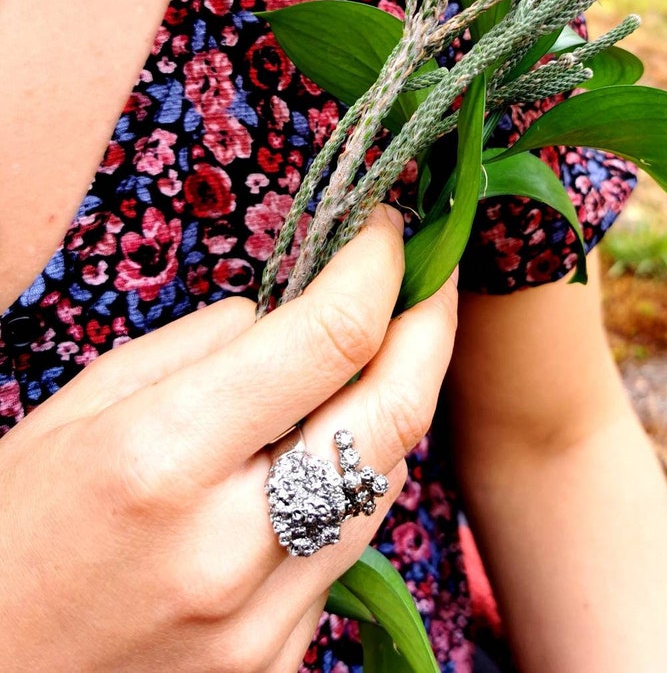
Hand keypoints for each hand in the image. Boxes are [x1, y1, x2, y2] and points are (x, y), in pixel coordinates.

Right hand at [0, 205, 457, 671]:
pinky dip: (351, 488)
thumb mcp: (82, 408)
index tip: (385, 230)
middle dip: (432, 327)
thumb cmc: (14, 530)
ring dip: (388, 410)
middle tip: (432, 279)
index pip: (331, 336)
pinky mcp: (277, 659)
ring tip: (365, 369)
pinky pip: (349, 547)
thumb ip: (201, 350)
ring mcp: (261, 619)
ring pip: (384, 481)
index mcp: (164, 455)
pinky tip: (315, 465)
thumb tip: (286, 315)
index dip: (378, 267)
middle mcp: (228, 545)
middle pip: (396, 413)